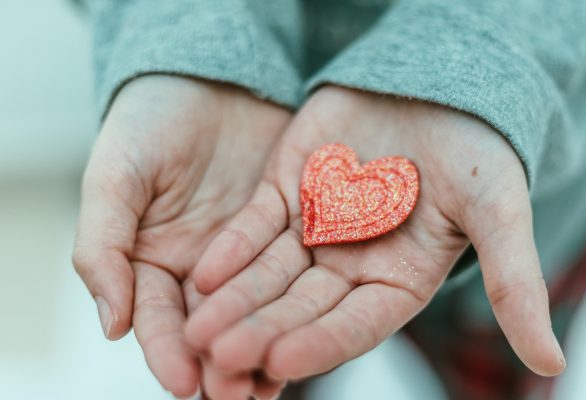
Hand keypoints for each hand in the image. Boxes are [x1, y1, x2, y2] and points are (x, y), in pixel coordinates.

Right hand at [72, 75, 290, 397]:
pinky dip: (300, 307)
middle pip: (211, 327)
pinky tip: (311, 335)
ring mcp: (249, 255)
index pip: (158, 318)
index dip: (167, 351)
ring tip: (274, 385)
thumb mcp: (116, 177)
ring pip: (256, 312)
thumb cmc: (151, 122)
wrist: (211, 79)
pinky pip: (295, 276)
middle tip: (237, 397)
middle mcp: (202, 269)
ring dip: (264, 348)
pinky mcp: (290, 233)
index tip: (184, 383)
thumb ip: (104, 246)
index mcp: (152, 262)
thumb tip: (110, 324)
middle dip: (222, 364)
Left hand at [185, 86, 565, 397]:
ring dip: (232, 302)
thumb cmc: (478, 150)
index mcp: (397, 284)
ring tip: (195, 329)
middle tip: (218, 357)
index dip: (320, 343)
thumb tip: (554, 361)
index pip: (355, 326)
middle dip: (260, 333)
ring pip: (267, 276)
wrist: (438, 86)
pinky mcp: (286, 195)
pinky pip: (253, 228)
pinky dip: (230, 250)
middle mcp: (350, 268)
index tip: (281, 361)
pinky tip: (202, 272)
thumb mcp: (499, 212)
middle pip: (300, 309)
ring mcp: (314, 233)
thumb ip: (514, 282)